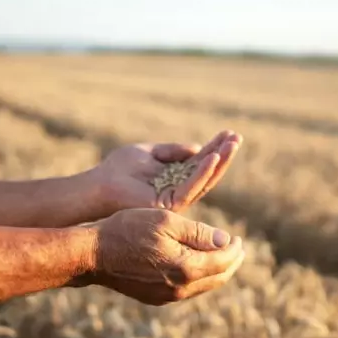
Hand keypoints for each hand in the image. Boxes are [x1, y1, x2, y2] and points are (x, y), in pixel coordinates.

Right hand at [83, 208, 244, 305]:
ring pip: (204, 286)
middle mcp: (180, 288)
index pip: (223, 261)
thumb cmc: (128, 229)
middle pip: (218, 278)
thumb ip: (199, 232)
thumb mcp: (166, 221)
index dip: (235, 249)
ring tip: (221, 256)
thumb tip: (226, 241)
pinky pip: (187, 290)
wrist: (94, 254)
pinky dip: (199, 277)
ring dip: (216, 271)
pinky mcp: (156, 297)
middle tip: (237, 248)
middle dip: (231, 262)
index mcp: (186, 268)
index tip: (238, 238)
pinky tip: (197, 265)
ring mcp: (167, 296)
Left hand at [96, 130, 242, 212]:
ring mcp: (175, 199)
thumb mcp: (150, 152)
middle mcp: (178, 190)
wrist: (99, 185)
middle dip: (223, 155)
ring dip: (219, 162)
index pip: (200, 162)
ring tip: (232, 144)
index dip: (215, 148)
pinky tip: (213, 157)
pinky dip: (203, 172)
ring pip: (204, 180)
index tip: (229, 133)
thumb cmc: (119, 169)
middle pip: (207, 172)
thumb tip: (197, 147)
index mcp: (174, 178)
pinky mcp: (169, 204)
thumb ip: (172, 150)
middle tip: (237, 137)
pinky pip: (191, 187)